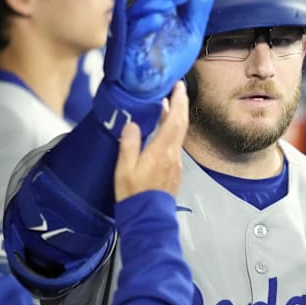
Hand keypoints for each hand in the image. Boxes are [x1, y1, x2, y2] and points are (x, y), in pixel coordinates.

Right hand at [104, 0, 217, 100]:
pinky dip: (145, 24)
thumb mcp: (192, 30)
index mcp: (157, 10)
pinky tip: (158, 20)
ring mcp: (135, 32)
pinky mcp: (130, 49)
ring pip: (137, 11)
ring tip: (171, 4)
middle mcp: (143, 17)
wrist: (160, 86)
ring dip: (154, 4)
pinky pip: (134, 33)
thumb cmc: (171, 57)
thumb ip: (199, 8)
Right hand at [114, 82, 188, 200]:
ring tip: (165, 105)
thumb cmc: (134, 195)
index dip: (178, 100)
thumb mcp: (124, 169)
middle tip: (177, 88)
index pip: (174, 119)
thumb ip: (129, 144)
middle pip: (181, 123)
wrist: (148, 219)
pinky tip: (162, 130)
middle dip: (180, 104)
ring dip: (175, 117)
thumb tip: (132, 124)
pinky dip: (171, 131)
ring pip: (178, 134)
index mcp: (162, 150)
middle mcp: (173, 154)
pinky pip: (175, 144)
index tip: (178, 85)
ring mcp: (176, 163)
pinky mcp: (173, 170)